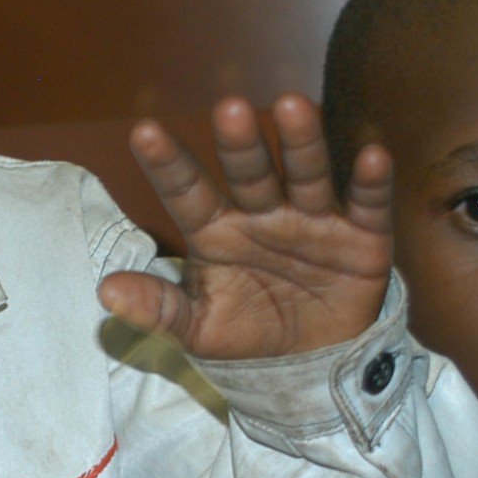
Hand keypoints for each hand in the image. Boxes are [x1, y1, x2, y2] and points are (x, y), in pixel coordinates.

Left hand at [96, 94, 393, 360]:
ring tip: (293, 106)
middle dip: (240, 144)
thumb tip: (106, 291)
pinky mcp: (360, 237)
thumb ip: (157, 309)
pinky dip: (369, 183)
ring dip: (301, 143)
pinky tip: (371, 156)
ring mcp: (311, 221)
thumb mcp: (197, 329)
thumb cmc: (246, 336)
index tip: (143, 133)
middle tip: (229, 109)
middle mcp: (262, 214)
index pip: (186, 193)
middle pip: (249, 173)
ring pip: (305, 175)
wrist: (309, 370)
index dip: (167, 165)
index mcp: (216, 231)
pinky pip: (365, 206)